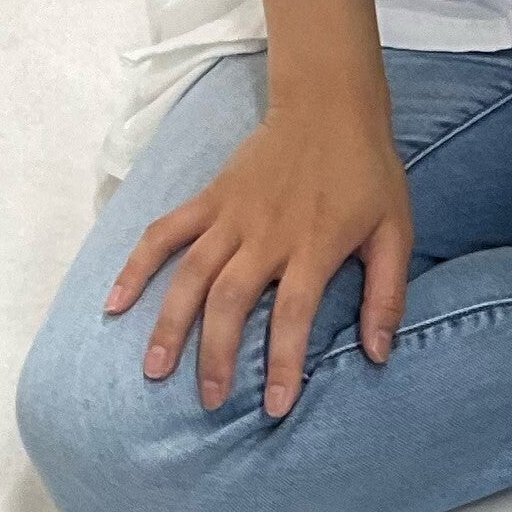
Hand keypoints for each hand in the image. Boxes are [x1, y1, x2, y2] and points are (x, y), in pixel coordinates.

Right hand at [107, 86, 411, 416]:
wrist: (329, 104)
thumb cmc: (367, 173)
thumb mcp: (396, 233)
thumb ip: (386, 295)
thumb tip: (379, 354)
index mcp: (313, 247)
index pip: (293, 315)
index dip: (284, 364)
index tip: (276, 408)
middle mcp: (265, 234)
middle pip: (229, 300)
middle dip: (216, 354)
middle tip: (210, 402)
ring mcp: (230, 216)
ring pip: (190, 273)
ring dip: (169, 323)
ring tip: (154, 370)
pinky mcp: (209, 199)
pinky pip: (165, 233)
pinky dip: (136, 265)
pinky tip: (115, 303)